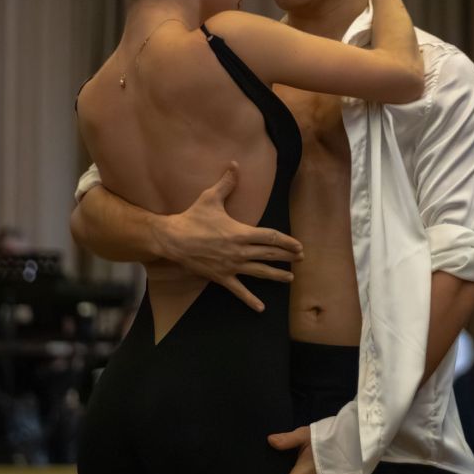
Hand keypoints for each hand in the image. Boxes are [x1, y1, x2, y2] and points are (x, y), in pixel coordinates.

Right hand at [152, 163, 302, 311]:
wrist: (173, 239)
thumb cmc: (193, 218)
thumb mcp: (210, 198)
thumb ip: (227, 183)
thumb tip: (235, 164)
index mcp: (241, 232)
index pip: (270, 237)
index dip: (287, 241)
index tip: (298, 245)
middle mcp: (240, 251)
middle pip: (269, 255)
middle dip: (287, 257)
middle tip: (300, 259)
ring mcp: (232, 266)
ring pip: (260, 272)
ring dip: (276, 275)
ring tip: (290, 278)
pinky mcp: (222, 277)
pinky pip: (239, 291)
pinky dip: (250, 300)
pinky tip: (261, 308)